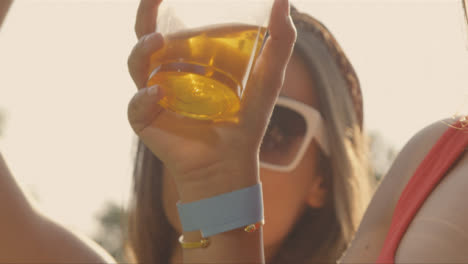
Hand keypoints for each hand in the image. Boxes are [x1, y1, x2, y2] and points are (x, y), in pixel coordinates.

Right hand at [127, 0, 295, 201]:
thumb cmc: (245, 122)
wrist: (229, 163)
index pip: (176, 25)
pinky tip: (161, 94)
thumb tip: (285, 1)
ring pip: (136, 64)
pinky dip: (146, 97)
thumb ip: (279, 43)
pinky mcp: (145, 119)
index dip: (167, 5)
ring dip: (142, 50)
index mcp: (192, 61)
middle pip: (147, 37)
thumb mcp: (268, 79)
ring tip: (157, 41)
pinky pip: (138, 103)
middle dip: (145, 13)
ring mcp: (154, 95)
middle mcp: (169, 73)